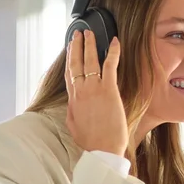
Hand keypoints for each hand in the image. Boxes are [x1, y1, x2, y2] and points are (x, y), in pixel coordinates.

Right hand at [65, 30, 128, 157]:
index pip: (69, 74)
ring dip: (90, 44)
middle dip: (76, 46)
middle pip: (75, 63)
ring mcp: (94, 89)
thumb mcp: (74, 126)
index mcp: (73, 100)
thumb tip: (72, 105)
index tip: (70, 49)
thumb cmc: (91, 142)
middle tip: (78, 34)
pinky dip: (112, 52)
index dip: (69, 59)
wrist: (102, 150)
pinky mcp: (108, 90)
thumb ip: (72, 112)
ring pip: (89, 61)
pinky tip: (114, 41)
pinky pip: (109, 65)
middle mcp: (81, 92)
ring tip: (90, 33)